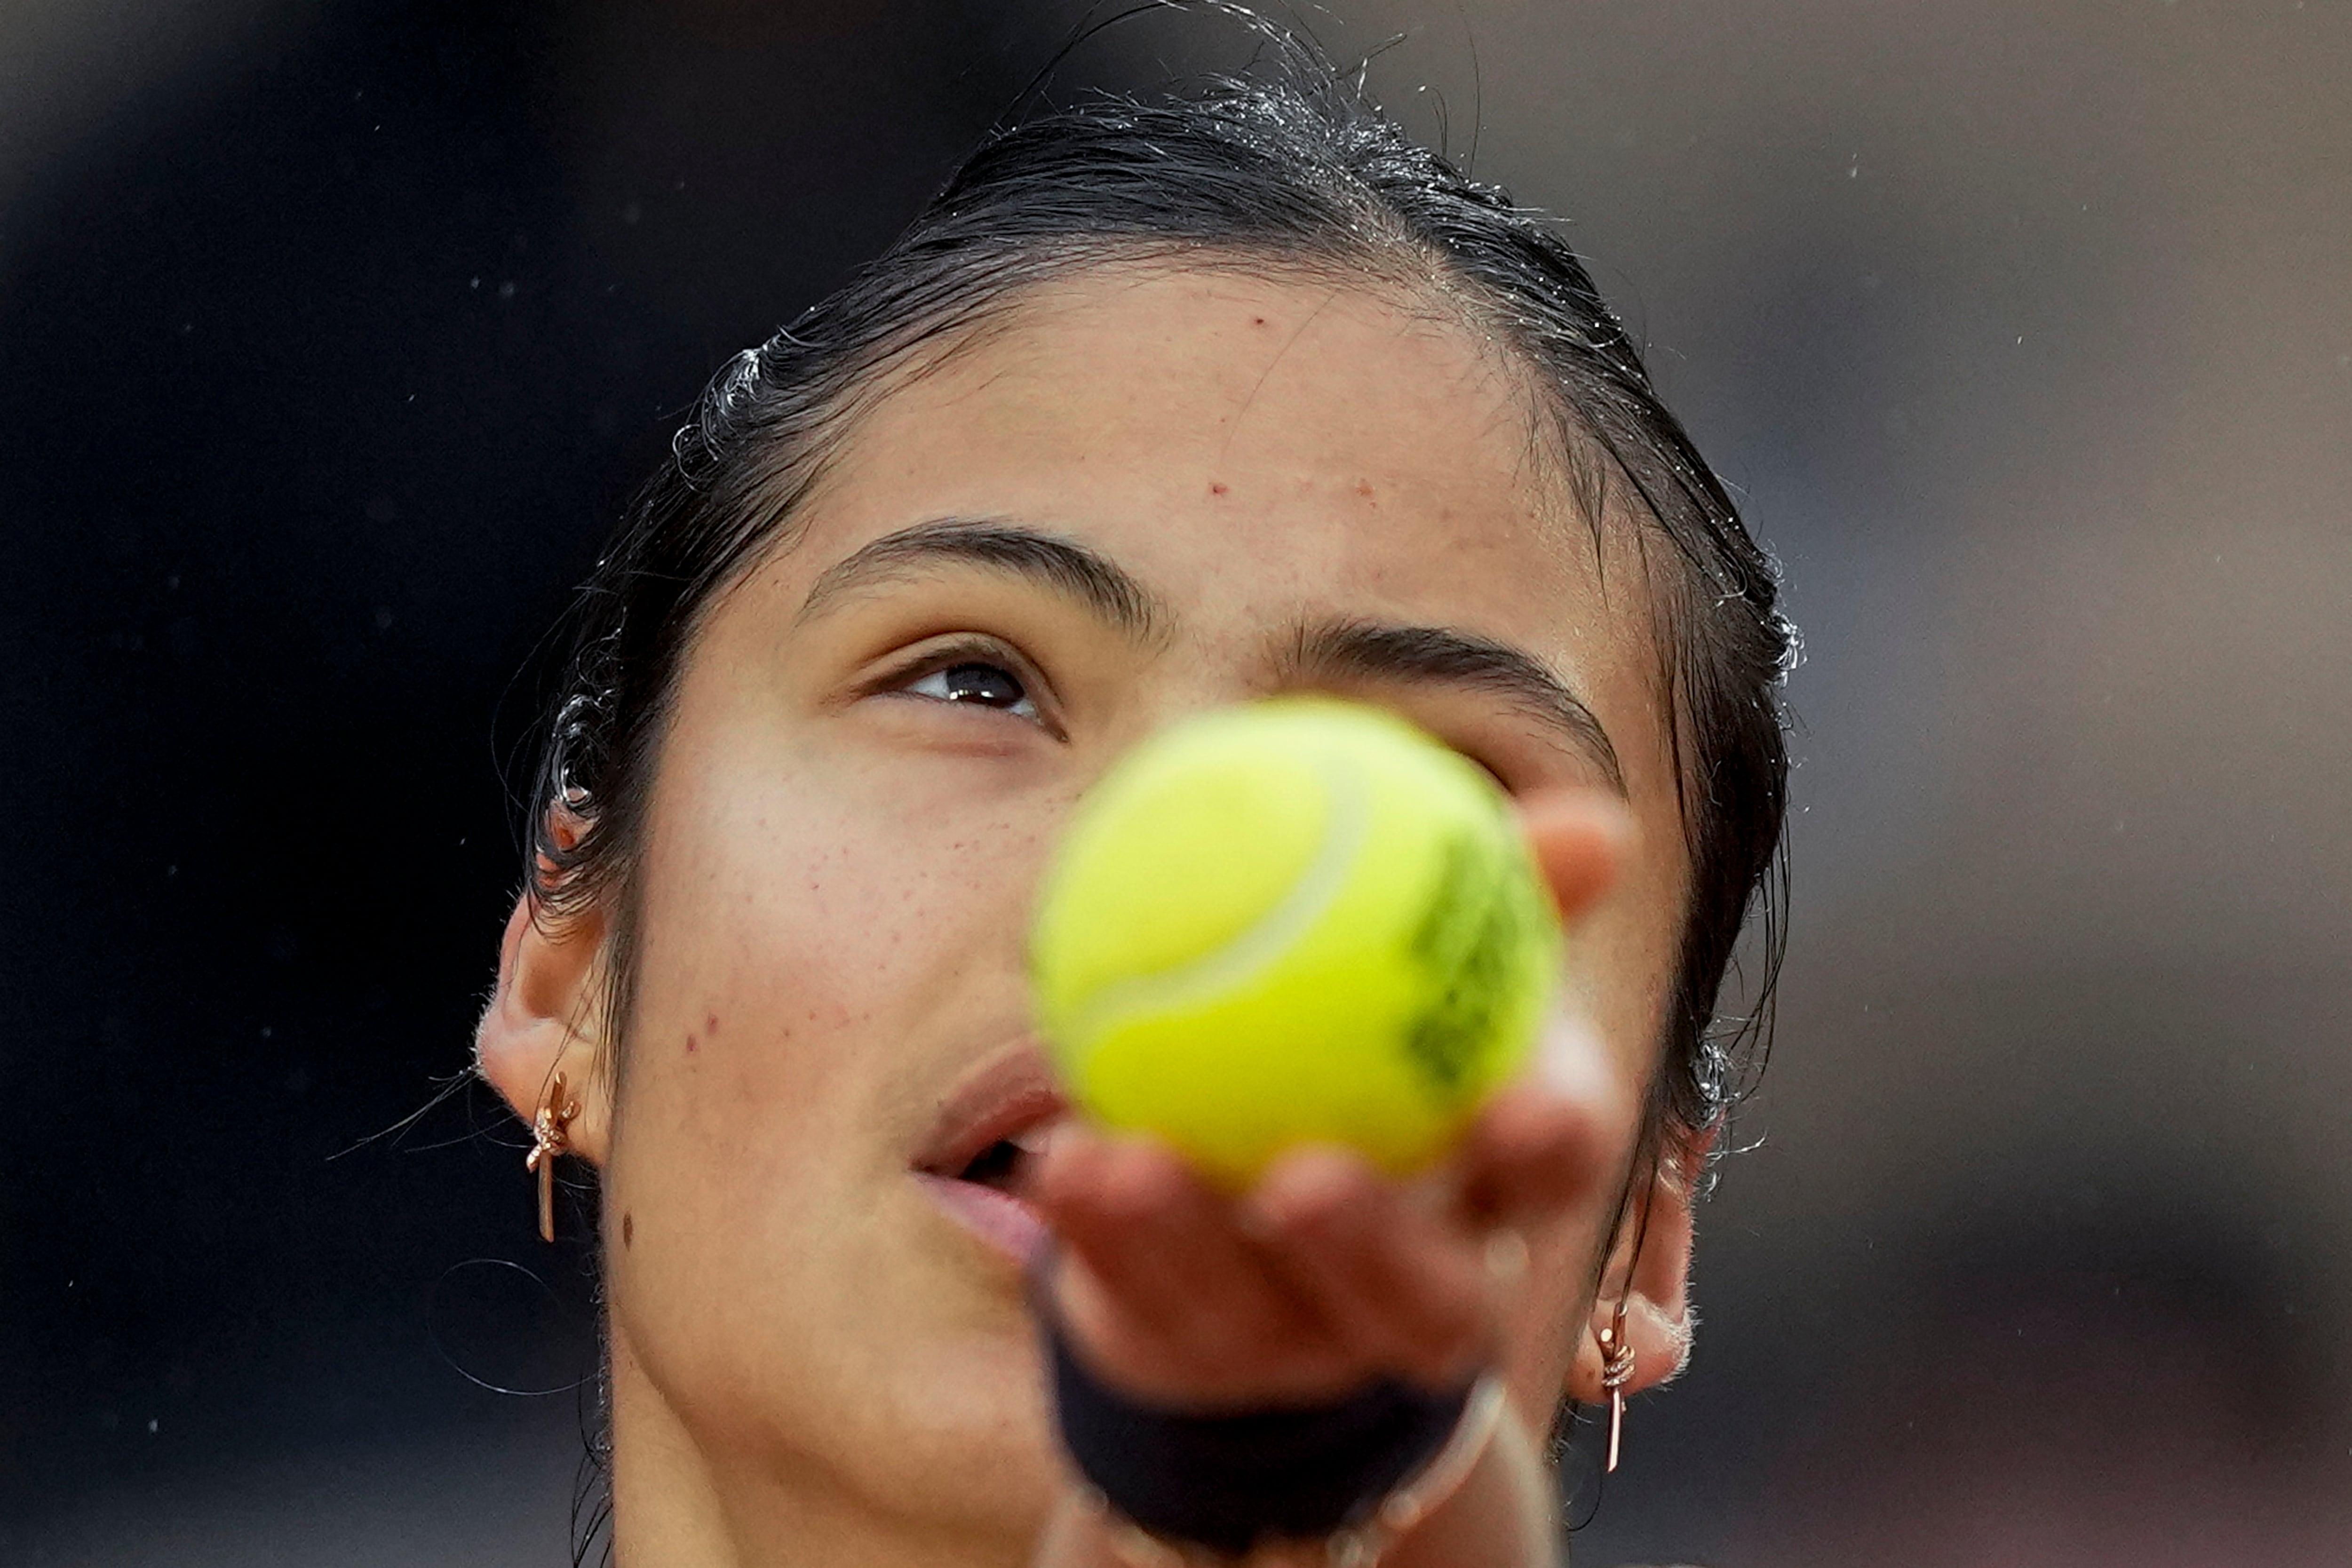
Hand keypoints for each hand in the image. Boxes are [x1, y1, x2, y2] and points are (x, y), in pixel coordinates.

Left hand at [1029, 791, 1636, 1412]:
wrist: (1256, 1201)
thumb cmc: (1366, 1047)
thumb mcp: (1422, 967)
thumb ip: (1489, 895)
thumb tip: (1603, 826)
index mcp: (1496, 1187)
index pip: (1554, 1171)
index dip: (1556, 1147)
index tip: (1524, 1103)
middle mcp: (1418, 1286)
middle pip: (1425, 1298)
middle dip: (1372, 1248)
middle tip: (1305, 1175)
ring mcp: (1301, 1340)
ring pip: (1258, 1311)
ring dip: (1189, 1239)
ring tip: (1130, 1161)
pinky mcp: (1191, 1355)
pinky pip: (1140, 1301)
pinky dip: (1099, 1233)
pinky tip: (1062, 1163)